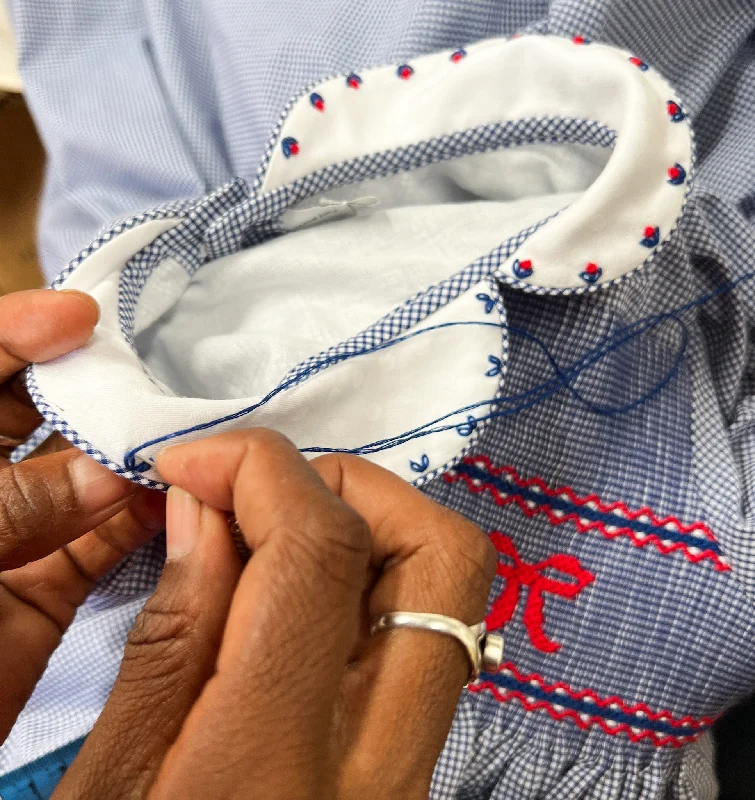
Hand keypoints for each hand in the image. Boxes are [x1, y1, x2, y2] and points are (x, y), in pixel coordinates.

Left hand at [0, 289, 165, 741]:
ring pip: (79, 481)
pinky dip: (140, 519)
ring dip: (127, 459)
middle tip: (147, 375)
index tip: (78, 317)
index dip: (18, 330)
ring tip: (176, 435)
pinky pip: (101, 544)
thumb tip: (110, 475)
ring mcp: (8, 540)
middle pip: (33, 416)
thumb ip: (14, 503)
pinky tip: (176, 496)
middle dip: (90, 390)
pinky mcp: (45, 591)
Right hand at [55, 430, 495, 799]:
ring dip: (368, 523)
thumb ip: (173, 635)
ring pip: (450, 589)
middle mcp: (385, 763)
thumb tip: (208, 507)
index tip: (192, 464)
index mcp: (277, 767)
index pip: (321, 556)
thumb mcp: (111, 786)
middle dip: (348, 487)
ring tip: (273, 530)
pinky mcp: (418, 767)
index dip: (261, 472)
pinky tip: (296, 588)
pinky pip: (423, 631)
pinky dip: (369, 575)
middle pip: (439, 558)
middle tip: (256, 494)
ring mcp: (420, 768)